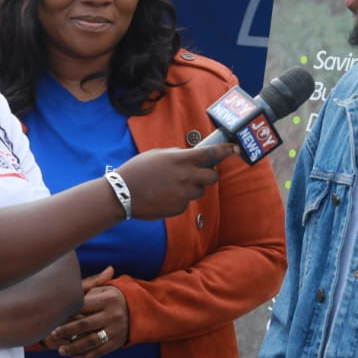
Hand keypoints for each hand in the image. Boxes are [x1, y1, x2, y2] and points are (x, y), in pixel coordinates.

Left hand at [45, 266, 128, 357]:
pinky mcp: (117, 342)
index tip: (55, 316)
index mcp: (108, 299)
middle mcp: (112, 315)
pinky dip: (85, 357)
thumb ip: (91, 284)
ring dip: (73, 348)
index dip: (67, 312)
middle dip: (66, 331)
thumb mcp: (105, 288)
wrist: (139, 311)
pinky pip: (99, 352)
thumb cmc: (113, 298)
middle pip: (84, 325)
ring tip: (61, 350)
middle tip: (53, 334)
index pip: (82, 305)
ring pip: (90, 341)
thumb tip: (75, 277)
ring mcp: (116, 330)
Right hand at [116, 143, 235, 219]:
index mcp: (181, 160)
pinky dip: (179, 199)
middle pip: (212, 176)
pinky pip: (186, 203)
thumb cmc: (138, 170)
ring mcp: (183, 194)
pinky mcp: (179, 208)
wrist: (122, 194)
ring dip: (192, 188)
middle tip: (197, 174)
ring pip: (199, 191)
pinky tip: (163, 196)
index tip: (235, 149)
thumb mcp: (158, 155)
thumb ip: (178, 156)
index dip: (226, 150)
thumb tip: (190, 158)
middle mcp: (186, 177)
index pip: (211, 154)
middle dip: (208, 175)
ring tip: (172, 186)